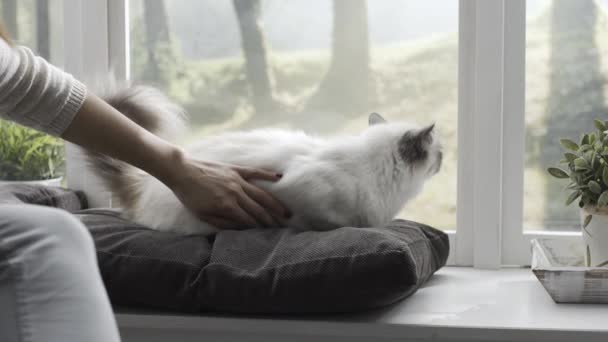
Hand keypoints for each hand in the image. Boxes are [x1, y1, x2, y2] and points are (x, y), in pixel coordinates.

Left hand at [165, 156, 291, 228]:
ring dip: (275, 203)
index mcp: (227, 206)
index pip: (248, 220)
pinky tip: (279, 178)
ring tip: (286, 212)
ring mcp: (237, 180)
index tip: (270, 234)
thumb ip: (222, 223)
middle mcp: (235, 193)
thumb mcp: (203, 215)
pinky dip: (267, 175)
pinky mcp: (235, 169)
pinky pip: (255, 172)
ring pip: (261, 193)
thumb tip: (240, 229)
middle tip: (283, 226)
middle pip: (258, 209)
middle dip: (271, 219)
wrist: (181, 171)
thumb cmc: (189, 196)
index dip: (260, 228)